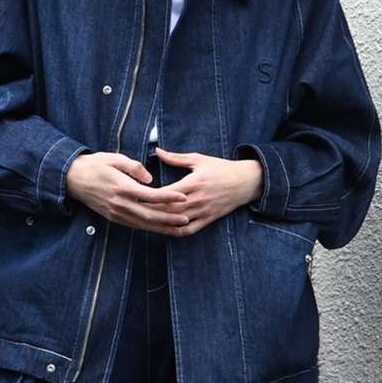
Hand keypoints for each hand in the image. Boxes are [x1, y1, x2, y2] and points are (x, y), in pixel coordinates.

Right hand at [66, 152, 188, 235]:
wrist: (72, 179)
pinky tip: (159, 229)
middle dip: (170, 219)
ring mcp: (116, 213)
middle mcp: (120, 203)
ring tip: (178, 230)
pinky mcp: (113, 217)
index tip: (184, 197)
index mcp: (123, 187)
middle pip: (149, 214)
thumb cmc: (95, 165)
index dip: (169, 197)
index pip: (151, 195)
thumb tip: (150, 178)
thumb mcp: (115, 159)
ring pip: (143, 224)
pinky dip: (148, 228)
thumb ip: (134, 167)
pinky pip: (134, 225)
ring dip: (161, 228)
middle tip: (186, 220)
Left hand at [147, 148, 262, 236]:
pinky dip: (178, 231)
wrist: (246, 181)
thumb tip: (157, 151)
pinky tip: (166, 230)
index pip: (168, 192)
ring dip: (162, 222)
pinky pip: (191, 229)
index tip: (137, 196)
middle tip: (135, 212)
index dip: (152, 196)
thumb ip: (176, 158)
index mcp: (194, 182)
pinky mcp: (210, 218)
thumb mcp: (199, 159)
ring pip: (179, 220)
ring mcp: (204, 210)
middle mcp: (199, 198)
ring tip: (146, 222)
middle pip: (170, 208)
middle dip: (152, 210)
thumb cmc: (221, 168)